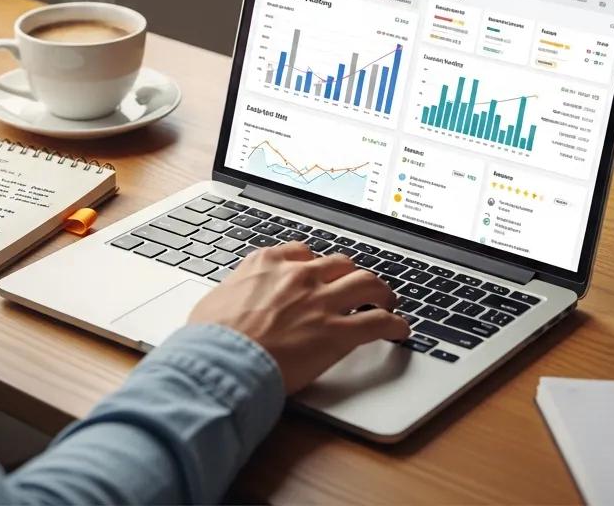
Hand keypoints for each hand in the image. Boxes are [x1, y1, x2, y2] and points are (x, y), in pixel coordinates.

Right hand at [188, 242, 409, 393]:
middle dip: (350, 274)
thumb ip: (235, 292)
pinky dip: (394, 324)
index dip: (315, 265)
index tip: (320, 273)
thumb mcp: (216, 300)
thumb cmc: (212, 337)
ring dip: (380, 291)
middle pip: (339, 263)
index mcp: (268, 263)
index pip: (303, 253)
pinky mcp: (338, 332)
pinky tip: (400, 330)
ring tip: (387, 300)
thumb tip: (230, 302)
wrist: (223, 361)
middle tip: (357, 286)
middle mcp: (299, 275)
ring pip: (367, 282)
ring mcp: (321, 301)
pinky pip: (378, 321)